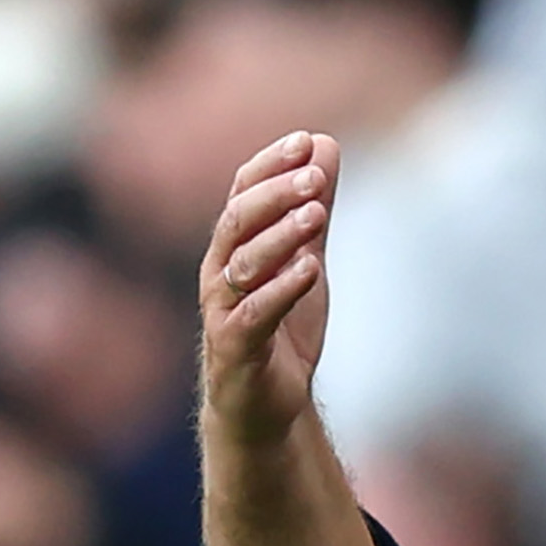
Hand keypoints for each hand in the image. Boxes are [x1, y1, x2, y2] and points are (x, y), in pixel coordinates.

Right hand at [199, 132, 337, 446]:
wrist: (266, 405)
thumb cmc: (281, 327)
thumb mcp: (306, 260)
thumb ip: (314, 210)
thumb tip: (325, 146)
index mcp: (233, 246)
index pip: (242, 192)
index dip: (270, 165)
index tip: (306, 140)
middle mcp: (220, 272)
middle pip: (238, 221)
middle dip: (275, 194)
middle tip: (314, 176)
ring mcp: (223, 310)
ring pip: (244, 264)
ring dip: (281, 236)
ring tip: (316, 214)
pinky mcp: (235, 348)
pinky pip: (254, 314)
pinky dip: (282, 289)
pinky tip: (310, 269)